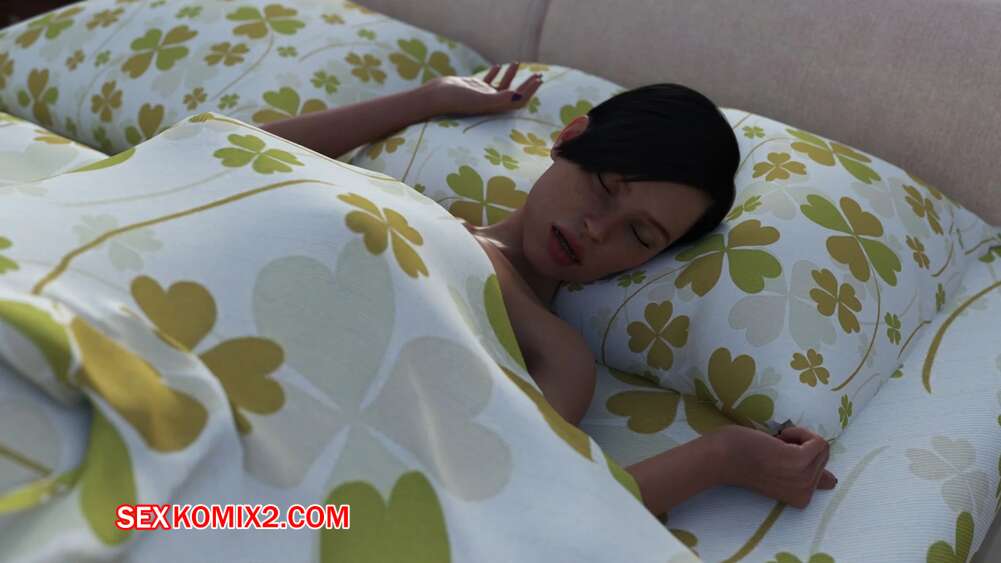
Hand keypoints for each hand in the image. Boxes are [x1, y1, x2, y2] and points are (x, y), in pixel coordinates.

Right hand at [421, 62, 542, 116]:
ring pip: (501, 85)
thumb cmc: (456, 99)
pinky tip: (498, 65)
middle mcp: (491, 103)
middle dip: (527, 84)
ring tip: (517, 63)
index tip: (538, 79)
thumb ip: (500, 99)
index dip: (531, 91)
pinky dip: (494, 73)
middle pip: (514, 94)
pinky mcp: (473, 88)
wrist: (435, 97)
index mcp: (495, 107)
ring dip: (511, 75)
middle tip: (538, 74)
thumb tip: (519, 96)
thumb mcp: (480, 98)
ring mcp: (482, 95)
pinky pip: (487, 80)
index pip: (518, 100)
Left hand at [711, 425, 836, 508]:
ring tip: (774, 447)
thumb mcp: (781, 469)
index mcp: (801, 498)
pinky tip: (777, 440)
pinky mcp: (800, 462)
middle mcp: (806, 493)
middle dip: (799, 446)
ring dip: (798, 438)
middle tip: (773, 452)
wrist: (722, 457)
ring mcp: (804, 479)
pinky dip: (799, 433)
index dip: (803, 459)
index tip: (779, 462)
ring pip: (821, 447)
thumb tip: (833, 481)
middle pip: (822, 456)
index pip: (823, 476)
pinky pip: (818, 441)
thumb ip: (807, 476)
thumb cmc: (745, 458)